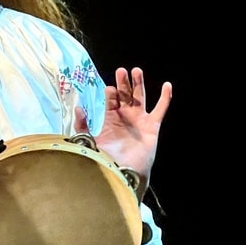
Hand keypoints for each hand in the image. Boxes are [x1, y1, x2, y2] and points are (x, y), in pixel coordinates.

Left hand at [74, 67, 171, 196]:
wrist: (122, 173)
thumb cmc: (105, 159)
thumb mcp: (90, 140)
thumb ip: (83, 125)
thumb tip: (78, 108)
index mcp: (110, 119)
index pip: (110, 100)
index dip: (110, 93)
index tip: (108, 88)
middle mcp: (125, 117)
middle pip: (125, 94)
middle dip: (123, 83)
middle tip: (121, 71)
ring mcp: (139, 120)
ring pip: (140, 97)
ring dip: (139, 84)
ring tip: (136, 71)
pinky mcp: (152, 126)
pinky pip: (160, 109)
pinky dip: (165, 98)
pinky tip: (167, 85)